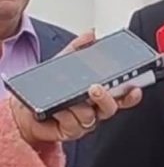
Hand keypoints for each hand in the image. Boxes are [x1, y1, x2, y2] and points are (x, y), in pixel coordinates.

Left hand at [9, 31, 142, 147]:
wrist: (25, 109)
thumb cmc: (48, 89)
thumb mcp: (63, 63)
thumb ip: (78, 48)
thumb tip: (91, 35)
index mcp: (99, 94)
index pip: (121, 95)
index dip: (131, 94)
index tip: (135, 88)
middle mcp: (94, 110)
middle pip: (110, 108)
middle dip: (105, 99)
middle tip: (96, 89)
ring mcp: (83, 122)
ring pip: (91, 117)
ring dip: (79, 107)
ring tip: (66, 99)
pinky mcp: (70, 131)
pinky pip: (72, 125)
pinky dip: (64, 115)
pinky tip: (56, 109)